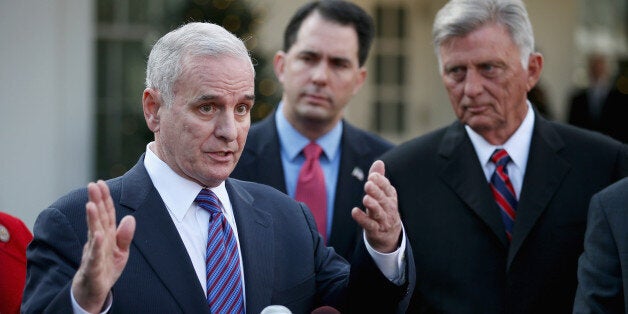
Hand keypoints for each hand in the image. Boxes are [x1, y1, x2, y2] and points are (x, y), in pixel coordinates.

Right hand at [71, 180, 135, 311]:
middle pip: (98, 219)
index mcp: (106, 236)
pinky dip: (96, 246)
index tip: (101, 183)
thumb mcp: (120, 252)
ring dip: (92, 219)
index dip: (105, 199)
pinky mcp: (93, 269)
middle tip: (92, 185)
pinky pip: (94, 256)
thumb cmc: (105, 270)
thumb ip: (125, 236)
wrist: (92, 293)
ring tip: (91, 204)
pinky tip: (98, 235)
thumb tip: (130, 218)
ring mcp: (94, 254)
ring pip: (93, 234)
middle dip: (96, 202)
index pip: (106, 215)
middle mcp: (98, 242)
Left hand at [351, 160, 400, 252]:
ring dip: (373, 206)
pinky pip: (370, 225)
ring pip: (379, 213)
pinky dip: (363, 219)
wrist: (389, 235)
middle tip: (368, 184)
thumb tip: (379, 162)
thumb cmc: (384, 209)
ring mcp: (383, 221)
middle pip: (383, 200)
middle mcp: (389, 209)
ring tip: (365, 198)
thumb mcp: (383, 194)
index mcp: (391, 197)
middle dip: (376, 192)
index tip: (373, 175)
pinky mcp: (375, 231)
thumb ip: (380, 179)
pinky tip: (354, 212)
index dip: (381, 182)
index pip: (388, 188)